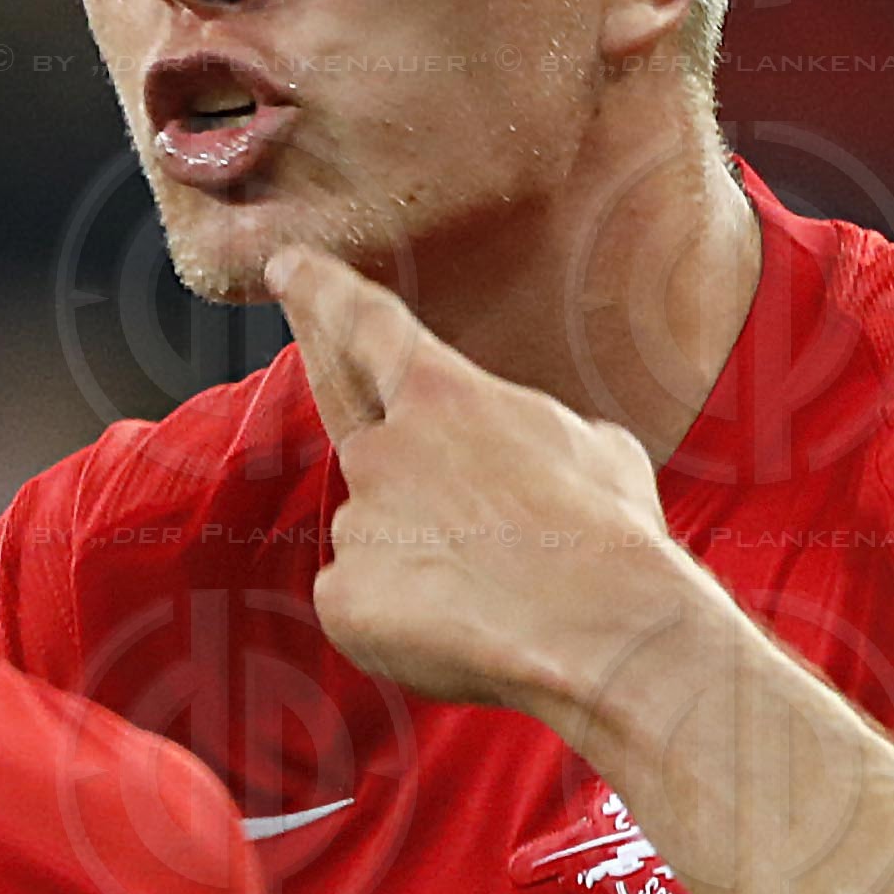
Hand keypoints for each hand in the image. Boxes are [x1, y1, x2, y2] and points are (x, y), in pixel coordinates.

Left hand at [271, 244, 706, 725]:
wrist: (598, 627)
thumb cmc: (609, 535)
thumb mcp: (595, 449)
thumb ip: (532, 435)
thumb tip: (531, 456)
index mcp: (445, 396)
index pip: (368, 325)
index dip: (321, 291)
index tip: (284, 264)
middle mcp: (383, 450)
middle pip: (376, 455)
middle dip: (413, 484)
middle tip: (463, 518)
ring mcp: (355, 523)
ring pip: (376, 537)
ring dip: (425, 560)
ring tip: (498, 594)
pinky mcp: (341, 595)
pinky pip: (363, 602)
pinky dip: (401, 618)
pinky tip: (458, 629)